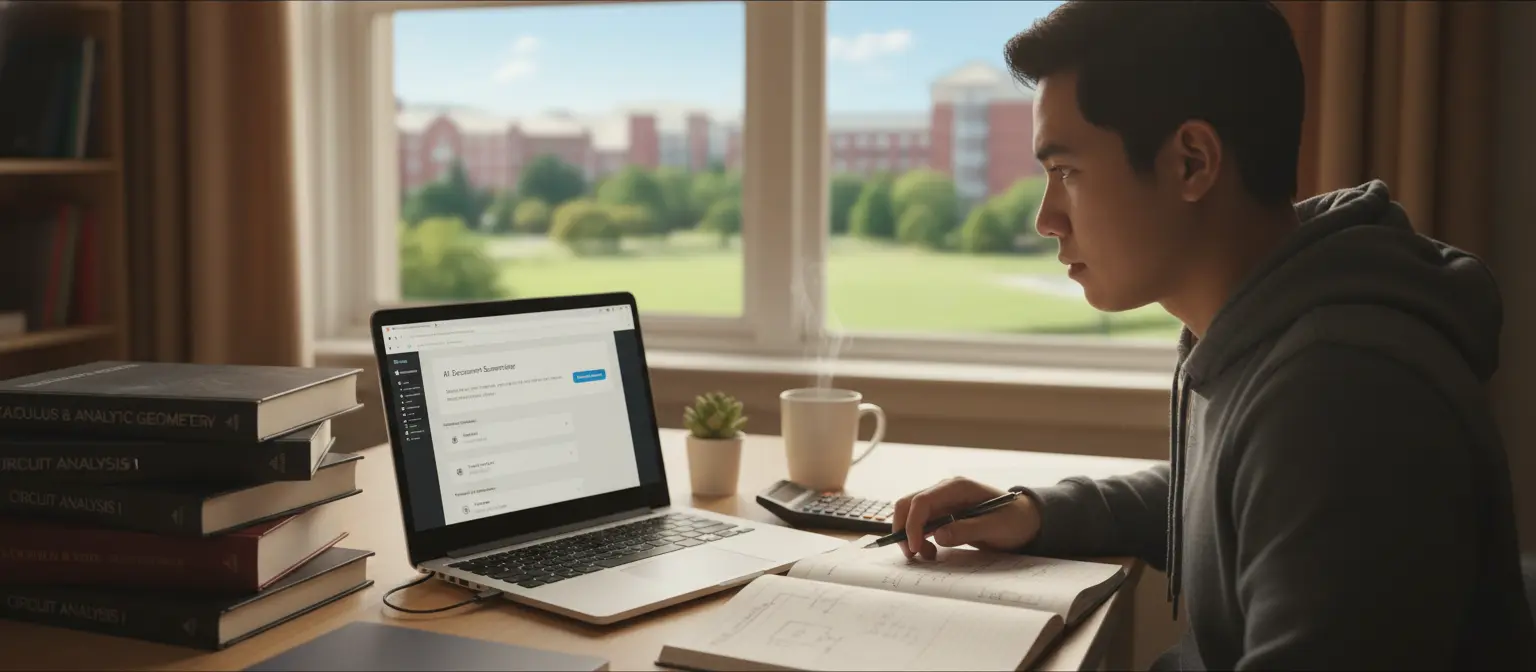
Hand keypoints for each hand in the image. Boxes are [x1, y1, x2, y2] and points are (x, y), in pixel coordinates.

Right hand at [891, 477, 1041, 559]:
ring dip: (911, 535)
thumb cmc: (1015, 520)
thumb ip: (969, 529)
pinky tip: (932, 552)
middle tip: (912, 554)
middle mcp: (945, 491)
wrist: (1026, 521)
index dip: (913, 524)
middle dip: (904, 529)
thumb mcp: (997, 527)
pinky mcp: (943, 514)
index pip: (922, 501)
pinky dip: (919, 538)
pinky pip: (921, 524)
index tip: (916, 548)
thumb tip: (939, 535)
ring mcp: (943, 502)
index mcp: (958, 487)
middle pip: (908, 504)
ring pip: (911, 514)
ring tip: (928, 555)